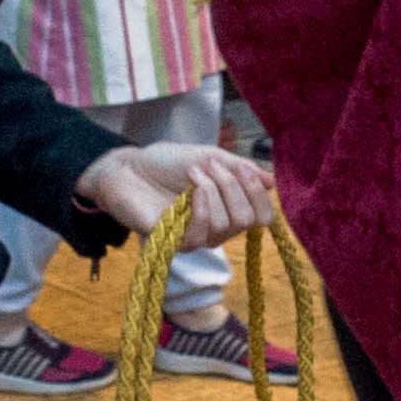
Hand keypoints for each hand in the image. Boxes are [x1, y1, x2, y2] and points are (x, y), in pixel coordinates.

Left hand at [81, 139, 279, 244]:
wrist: (129, 167)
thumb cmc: (167, 163)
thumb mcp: (210, 157)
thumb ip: (240, 169)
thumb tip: (272, 181)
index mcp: (228, 208)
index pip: (262, 217)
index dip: (258, 194)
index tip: (241, 168)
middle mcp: (216, 228)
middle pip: (247, 220)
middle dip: (233, 187)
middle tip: (209, 166)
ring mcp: (196, 237)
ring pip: (225, 226)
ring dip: (212, 190)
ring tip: (191, 173)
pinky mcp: (175, 243)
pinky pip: (202, 235)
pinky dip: (201, 208)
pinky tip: (189, 193)